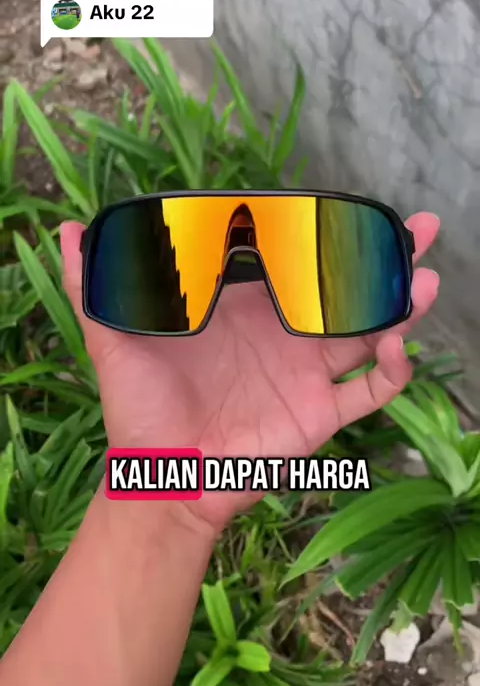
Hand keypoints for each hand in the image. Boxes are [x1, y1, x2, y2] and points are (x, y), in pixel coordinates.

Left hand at [60, 212, 439, 535]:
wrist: (161, 476)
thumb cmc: (139, 408)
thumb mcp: (113, 337)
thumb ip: (94, 284)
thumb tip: (69, 229)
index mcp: (248, 308)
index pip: (297, 263)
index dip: (327, 235)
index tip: (349, 209)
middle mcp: (286, 333)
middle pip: (347, 289)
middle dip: (385, 258)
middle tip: (419, 228)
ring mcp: (308, 372)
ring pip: (370, 331)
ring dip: (402, 305)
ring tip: (426, 277)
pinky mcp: (321, 412)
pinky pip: (373, 390)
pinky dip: (394, 370)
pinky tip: (398, 347)